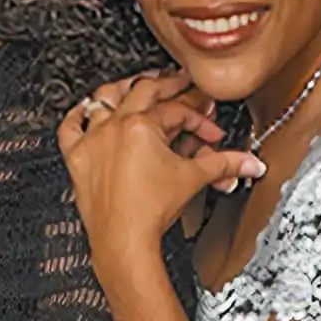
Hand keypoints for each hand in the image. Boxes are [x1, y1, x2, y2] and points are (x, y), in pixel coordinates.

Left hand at [60, 71, 263, 250]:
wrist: (124, 239)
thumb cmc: (151, 211)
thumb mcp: (192, 179)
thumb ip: (224, 164)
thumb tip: (250, 163)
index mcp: (141, 126)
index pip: (176, 111)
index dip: (198, 119)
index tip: (208, 132)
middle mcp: (114, 127)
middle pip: (143, 91)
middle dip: (167, 84)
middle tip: (179, 82)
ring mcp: (93, 140)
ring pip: (104, 99)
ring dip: (123, 89)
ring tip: (136, 84)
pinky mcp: (78, 157)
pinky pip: (70, 127)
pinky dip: (78, 115)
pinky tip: (86, 108)